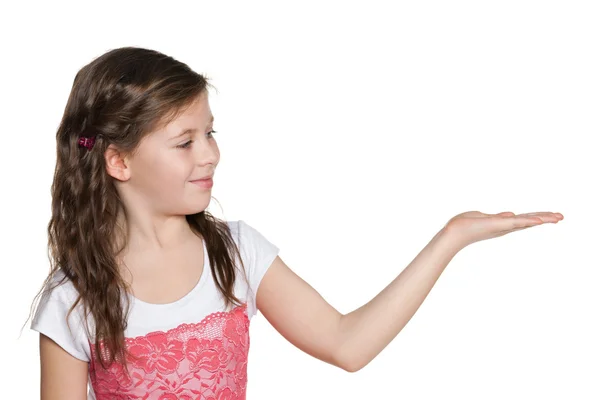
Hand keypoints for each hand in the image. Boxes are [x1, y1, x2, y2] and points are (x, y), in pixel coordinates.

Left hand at [443, 210, 563, 250]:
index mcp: (502, 224)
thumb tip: (511, 214)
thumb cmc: (465, 225)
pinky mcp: (498, 224)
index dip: (538, 218)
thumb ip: (499, 217)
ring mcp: (502, 226)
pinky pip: (515, 222)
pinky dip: (527, 221)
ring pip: (526, 222)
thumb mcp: (484, 217)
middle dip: (545, 218)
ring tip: (557, 217)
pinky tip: (539, 221)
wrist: (454, 233)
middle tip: (562, 217)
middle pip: (529, 221)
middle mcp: (505, 227)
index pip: (524, 220)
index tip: (551, 216)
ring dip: (542, 219)